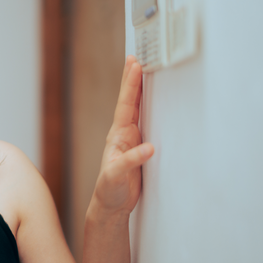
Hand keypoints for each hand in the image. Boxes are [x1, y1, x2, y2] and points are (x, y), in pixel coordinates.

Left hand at [90, 55, 153, 217]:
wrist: (110, 205)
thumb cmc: (110, 190)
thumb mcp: (116, 176)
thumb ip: (131, 162)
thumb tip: (149, 148)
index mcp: (118, 136)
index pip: (126, 105)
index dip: (131, 84)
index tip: (135, 65)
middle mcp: (123, 134)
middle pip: (129, 101)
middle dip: (132, 79)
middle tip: (134, 57)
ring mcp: (131, 139)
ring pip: (136, 109)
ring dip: (138, 90)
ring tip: (140, 70)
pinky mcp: (139, 148)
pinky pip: (145, 122)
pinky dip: (148, 108)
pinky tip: (152, 100)